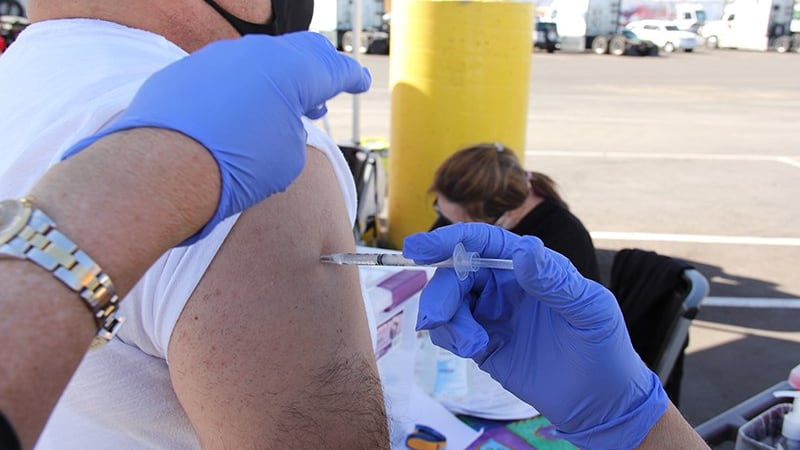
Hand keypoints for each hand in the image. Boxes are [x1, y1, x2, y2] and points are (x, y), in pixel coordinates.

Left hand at [61, 32, 370, 241]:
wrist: (163, 171)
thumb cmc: (234, 169)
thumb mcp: (288, 158)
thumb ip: (293, 130)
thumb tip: (278, 125)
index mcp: (292, 71)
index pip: (332, 68)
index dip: (351, 76)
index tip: (359, 81)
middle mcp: (255, 54)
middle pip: (297, 52)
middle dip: (317, 69)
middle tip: (328, 86)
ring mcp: (215, 58)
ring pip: (258, 62)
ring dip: (277, 82)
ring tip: (286, 106)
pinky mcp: (184, 72)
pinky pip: (223, 75)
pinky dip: (241, 91)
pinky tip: (240, 115)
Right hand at [404, 223, 667, 449]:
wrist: (601, 403)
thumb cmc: (604, 348)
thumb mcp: (588, 310)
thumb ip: (554, 280)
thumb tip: (523, 251)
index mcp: (532, 266)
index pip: (485, 243)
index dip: (450, 240)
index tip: (417, 248)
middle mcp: (508, 284)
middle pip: (458, 273)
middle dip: (441, 292)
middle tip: (436, 318)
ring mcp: (493, 314)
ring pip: (450, 302)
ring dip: (446, 319)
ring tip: (470, 346)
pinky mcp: (483, 343)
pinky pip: (452, 330)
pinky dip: (450, 336)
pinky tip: (471, 350)